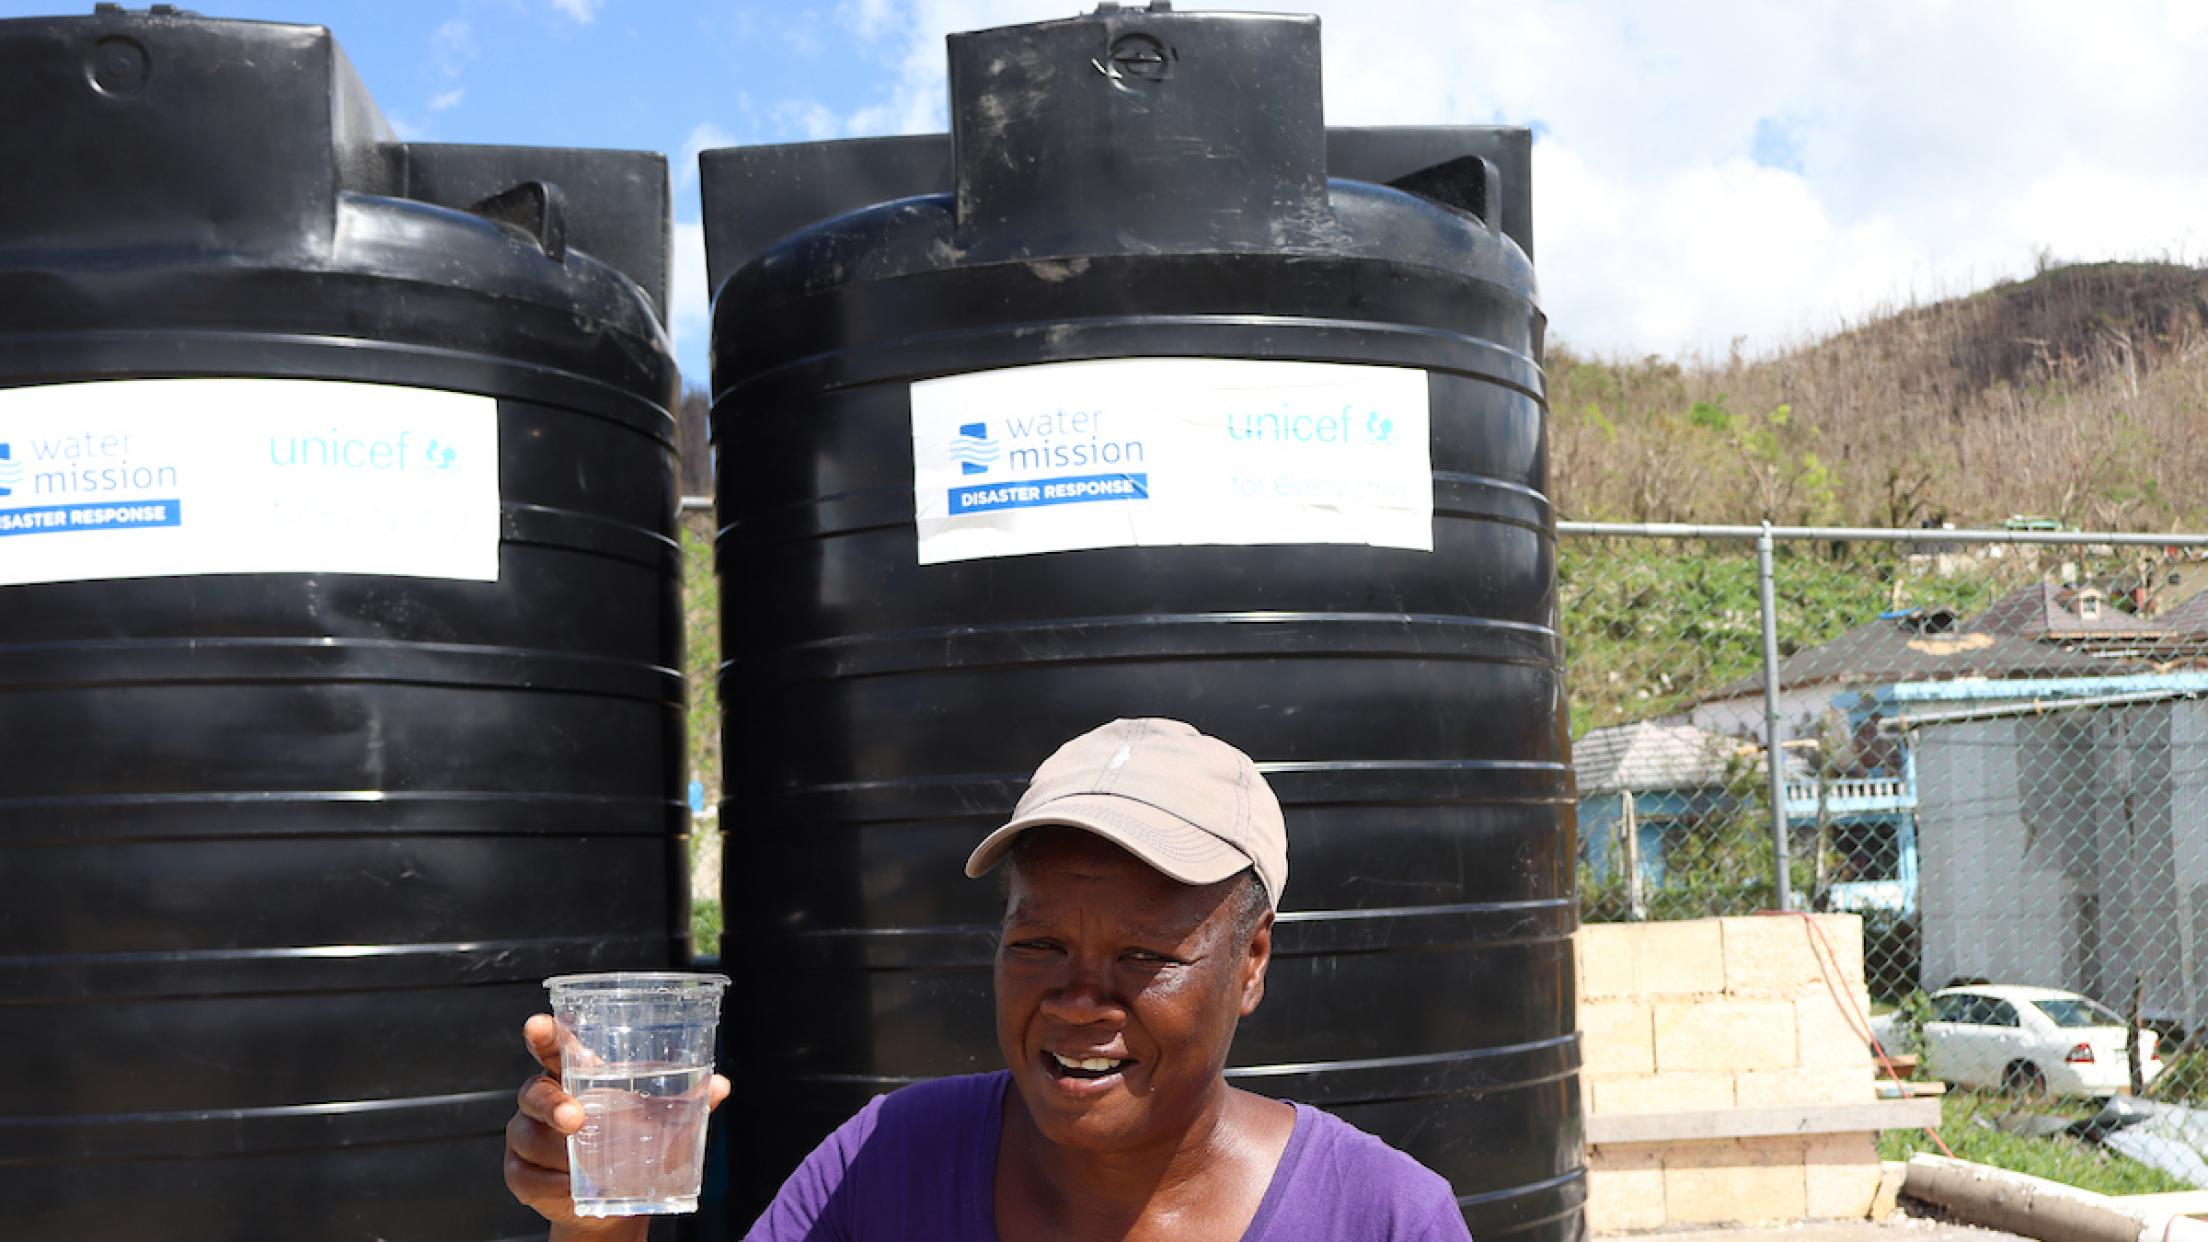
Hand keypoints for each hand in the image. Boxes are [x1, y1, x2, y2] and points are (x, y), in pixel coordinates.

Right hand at [504, 1013, 731, 1239]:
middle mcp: (544, 1099)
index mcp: (575, 1075)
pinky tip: (569, 1188)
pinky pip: (526, 1175)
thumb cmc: (631, 1145)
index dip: (543, 1034)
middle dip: (550, 1102)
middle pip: (533, 1091)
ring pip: (529, 1136)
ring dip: (556, 1152)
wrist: (611, 1204)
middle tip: (575, 1119)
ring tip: (583, 1167)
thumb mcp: (659, 1123)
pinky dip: (550, 1184)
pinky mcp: (518, 1172)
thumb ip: (686, 1103)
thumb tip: (720, 1085)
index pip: (553, 1047)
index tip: (538, 1024)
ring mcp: (527, 1136)